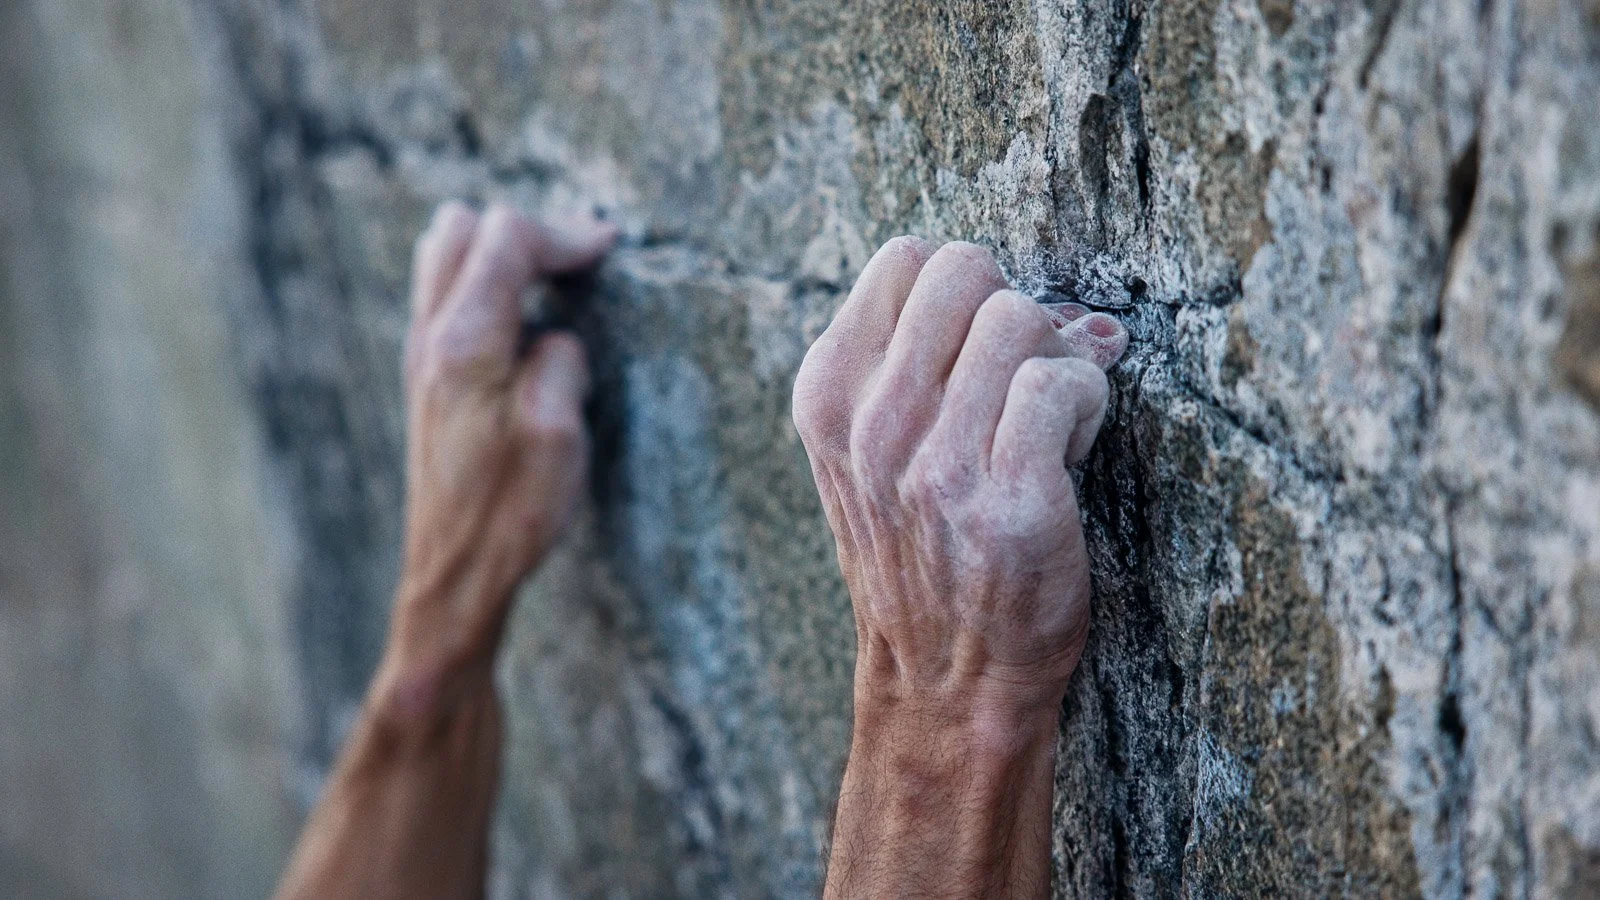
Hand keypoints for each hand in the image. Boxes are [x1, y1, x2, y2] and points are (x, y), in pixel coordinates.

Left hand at [393, 202, 616, 679]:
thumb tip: (556, 333)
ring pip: (446, 256)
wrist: (457, 572)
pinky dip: (486, 286)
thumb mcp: (559, 429)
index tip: (610, 249)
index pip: (507, 236)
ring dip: (501, 257)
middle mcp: (431, 337)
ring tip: (553, 285)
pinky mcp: (426, 379)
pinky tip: (526, 324)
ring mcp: (421, 356)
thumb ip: (560, 357)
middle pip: (463, 227)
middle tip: (579, 265)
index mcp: (466, 341)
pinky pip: (446, 295)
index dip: (565, 233)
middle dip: (526, 234)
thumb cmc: (512, 510)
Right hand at [793, 238, 1126, 718]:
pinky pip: (1063, 381)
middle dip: (1011, 307)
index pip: (905, 259)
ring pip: (1020, 316)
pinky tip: (1071, 445)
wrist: (946, 679)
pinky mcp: (1006, 500)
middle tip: (1019, 376)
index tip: (977, 352)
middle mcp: (871, 423)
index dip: (961, 293)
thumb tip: (1075, 311)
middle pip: (964, 268)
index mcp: (829, 395)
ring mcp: (934, 463)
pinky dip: (1087, 399)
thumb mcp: (879, 451)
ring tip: (1048, 419)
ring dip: (1057, 356)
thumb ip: (938, 365)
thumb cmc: (925, 552)